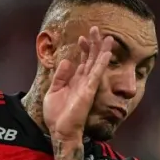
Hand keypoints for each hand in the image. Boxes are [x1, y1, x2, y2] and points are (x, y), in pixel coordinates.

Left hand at [43, 26, 113, 141]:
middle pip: (91, 59)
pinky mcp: (89, 91)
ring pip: (96, 64)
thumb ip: (60, 76)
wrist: (59, 130)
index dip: (83, 50)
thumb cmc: (57, 113)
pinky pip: (96, 75)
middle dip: (93, 45)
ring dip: (101, 51)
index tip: (81, 38)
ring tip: (106, 37)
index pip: (82, 62)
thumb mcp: (53, 91)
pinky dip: (101, 64)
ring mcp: (87, 86)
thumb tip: (67, 60)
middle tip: (95, 29)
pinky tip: (106, 54)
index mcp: (75, 81)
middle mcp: (83, 81)